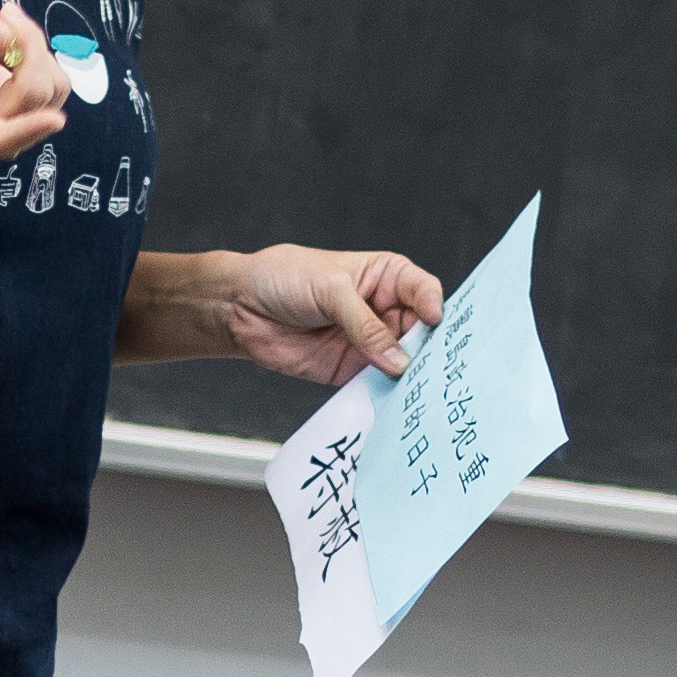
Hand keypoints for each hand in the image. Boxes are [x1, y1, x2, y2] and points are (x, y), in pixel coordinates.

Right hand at [0, 8, 65, 164]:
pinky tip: (8, 38)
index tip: (54, 120)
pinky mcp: (29, 104)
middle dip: (28, 47)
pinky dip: (37, 48)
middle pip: (35, 96)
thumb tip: (5, 35)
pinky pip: (52, 75)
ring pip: (53, 86)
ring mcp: (15, 122)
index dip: (26, 128)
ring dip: (34, 46)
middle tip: (4, 12)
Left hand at [215, 244, 443, 385]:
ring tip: (418, 386)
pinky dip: (387, 393)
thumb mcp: (330, 290)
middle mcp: (383, 310)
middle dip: (429, 348)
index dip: (433, 306)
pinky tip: (395, 400)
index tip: (434, 321)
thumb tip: (398, 359)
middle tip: (435, 365)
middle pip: (421, 331)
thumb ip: (364, 325)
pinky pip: (378, 384)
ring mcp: (370, 342)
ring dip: (411, 375)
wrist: (240, 307)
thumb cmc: (284, 278)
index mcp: (385, 277)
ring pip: (404, 361)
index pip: (423, 290)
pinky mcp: (351, 369)